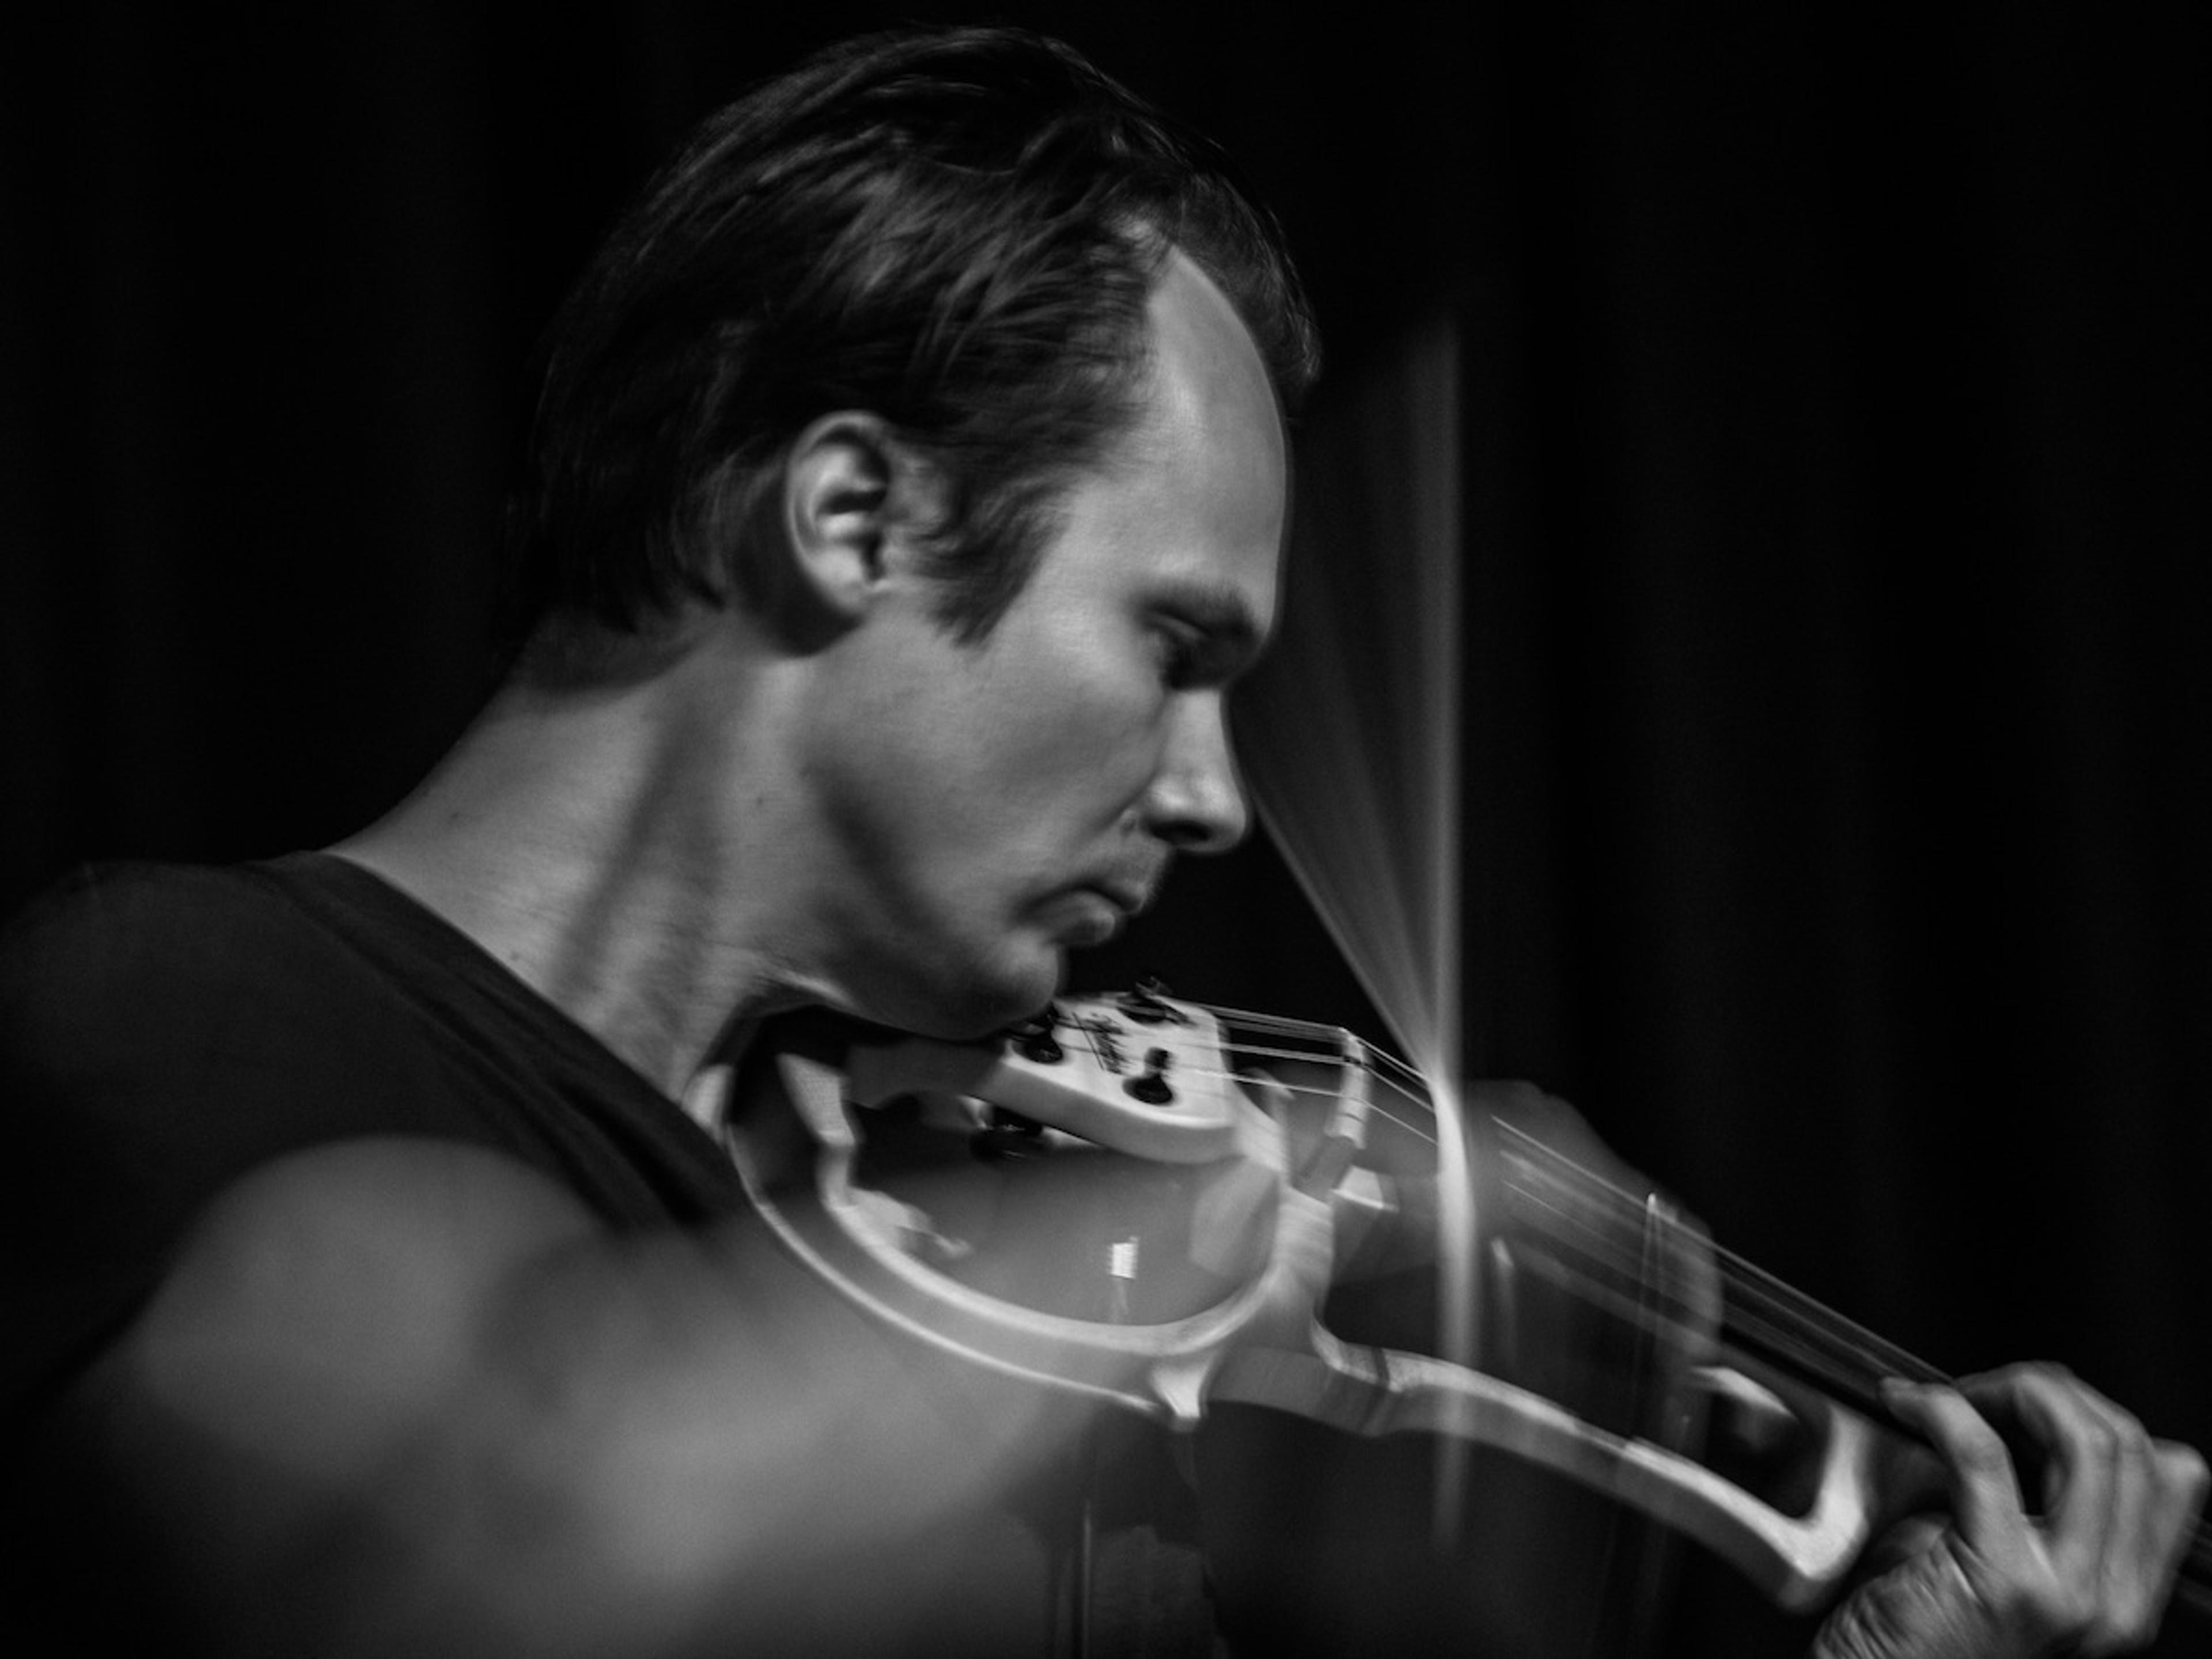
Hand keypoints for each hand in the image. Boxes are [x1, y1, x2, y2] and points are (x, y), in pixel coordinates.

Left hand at [1813, 1364, 2205, 1658]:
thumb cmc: (1921, 1633)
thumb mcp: (2011, 1568)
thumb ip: (2041, 1510)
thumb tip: (2027, 1416)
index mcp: (2126, 1597)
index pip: (2167, 1473)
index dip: (2094, 1415)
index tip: (2028, 1407)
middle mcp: (2115, 1603)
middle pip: (2127, 1445)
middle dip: (2049, 1391)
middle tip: (1980, 1393)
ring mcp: (2068, 1595)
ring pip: (2085, 1439)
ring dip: (2011, 1391)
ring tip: (1951, 1399)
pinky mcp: (2000, 1578)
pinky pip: (1980, 1452)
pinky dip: (1940, 1408)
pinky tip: (1907, 1406)